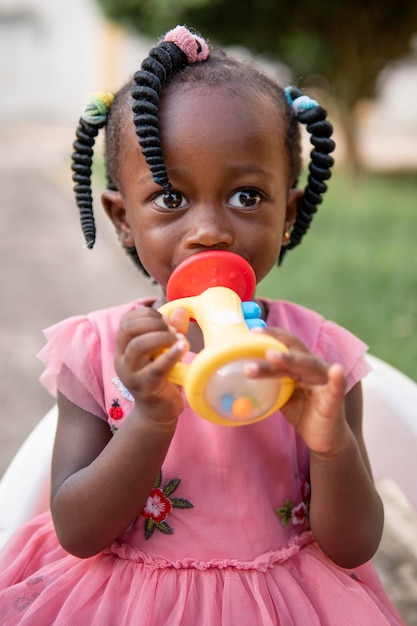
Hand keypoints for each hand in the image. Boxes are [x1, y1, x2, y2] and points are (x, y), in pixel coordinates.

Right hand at [114, 307, 189, 424]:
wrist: (158, 412)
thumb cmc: (162, 379)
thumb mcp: (164, 351)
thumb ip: (171, 331)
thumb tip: (180, 310)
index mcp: (123, 348)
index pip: (126, 322)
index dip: (146, 314)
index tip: (165, 318)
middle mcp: (122, 360)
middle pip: (128, 330)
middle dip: (153, 323)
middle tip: (172, 329)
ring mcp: (131, 374)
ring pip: (138, 346)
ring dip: (161, 337)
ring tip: (179, 339)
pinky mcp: (145, 387)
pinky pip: (156, 367)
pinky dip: (171, 355)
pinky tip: (183, 347)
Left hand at [246, 327, 349, 454]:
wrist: (325, 439)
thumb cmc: (304, 413)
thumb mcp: (283, 396)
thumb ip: (270, 384)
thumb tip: (243, 377)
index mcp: (301, 365)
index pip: (286, 345)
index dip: (272, 336)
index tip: (252, 331)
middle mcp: (314, 368)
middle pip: (293, 354)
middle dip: (274, 349)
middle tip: (255, 342)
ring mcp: (325, 382)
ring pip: (308, 367)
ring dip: (290, 360)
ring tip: (272, 356)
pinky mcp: (334, 400)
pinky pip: (336, 388)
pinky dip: (337, 379)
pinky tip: (337, 370)